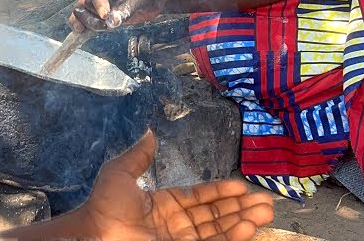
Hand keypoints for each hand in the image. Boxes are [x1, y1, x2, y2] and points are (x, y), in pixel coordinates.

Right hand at [68, 0, 171, 32]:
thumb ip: (126, 8)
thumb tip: (111, 21)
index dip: (98, 0)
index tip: (105, 15)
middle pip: (86, 1)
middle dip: (94, 16)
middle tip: (108, 25)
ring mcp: (96, 0)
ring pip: (81, 11)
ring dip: (90, 23)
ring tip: (106, 28)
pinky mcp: (96, 13)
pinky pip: (81, 19)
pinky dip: (81, 26)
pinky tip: (81, 32)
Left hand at [78, 131, 275, 240]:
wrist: (97, 235)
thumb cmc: (105, 207)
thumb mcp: (119, 174)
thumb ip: (138, 156)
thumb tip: (150, 133)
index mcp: (165, 207)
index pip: (200, 199)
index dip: (221, 192)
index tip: (242, 186)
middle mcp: (177, 226)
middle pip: (216, 216)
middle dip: (241, 209)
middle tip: (267, 203)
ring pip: (219, 232)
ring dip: (243, 222)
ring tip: (265, 213)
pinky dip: (232, 237)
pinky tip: (248, 228)